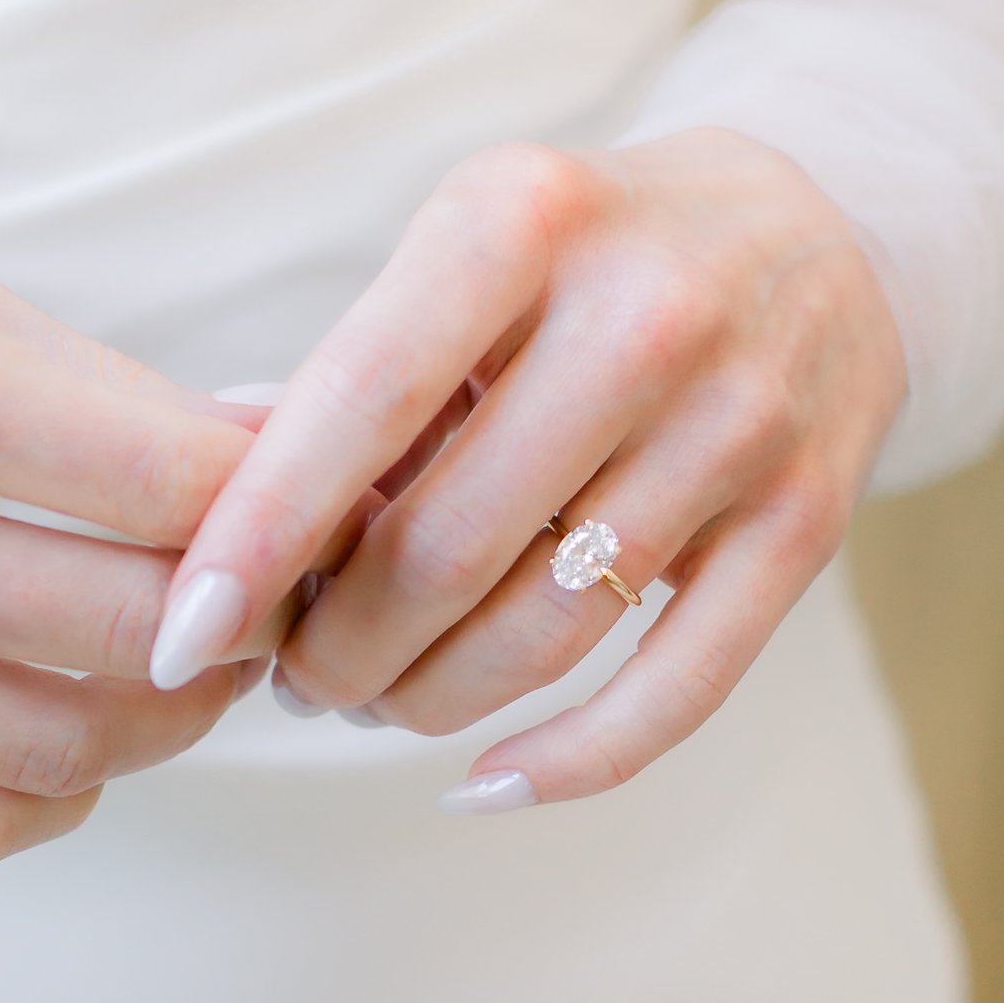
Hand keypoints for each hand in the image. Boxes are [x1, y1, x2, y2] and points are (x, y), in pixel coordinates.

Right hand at [0, 196, 283, 867]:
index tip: (312, 498)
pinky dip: (59, 797)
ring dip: (172, 718)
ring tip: (187, 656)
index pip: (172, 486)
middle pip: (138, 634)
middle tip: (276, 590)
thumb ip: (105, 390)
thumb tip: (273, 452)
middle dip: (247, 619)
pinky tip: (79, 732)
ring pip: (70, 752)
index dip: (280, 501)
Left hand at [147, 132, 906, 805]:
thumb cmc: (588, 259)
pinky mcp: (810, 519)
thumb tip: (216, 544)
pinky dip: (566, 761)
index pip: (360, 399)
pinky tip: (482, 784)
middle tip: (295, 675)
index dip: (258, 534)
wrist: (823, 231)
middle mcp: (645, 314)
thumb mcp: (471, 249)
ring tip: (373, 699)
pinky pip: (676, 690)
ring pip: (545, 629)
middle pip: (446, 545)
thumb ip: (356, 380)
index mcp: (525, 217)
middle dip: (338, 645)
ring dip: (428, 699)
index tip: (181, 635)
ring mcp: (742, 422)